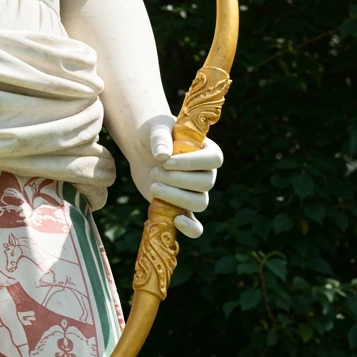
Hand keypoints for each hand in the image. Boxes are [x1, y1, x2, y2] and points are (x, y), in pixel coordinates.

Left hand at [132, 116, 223, 238]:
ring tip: (153, 186)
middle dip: (177, 180)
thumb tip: (163, 156)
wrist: (142, 150)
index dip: (191, 163)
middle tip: (154, 172)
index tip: (166, 161)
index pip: (213, 160)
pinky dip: (190, 229)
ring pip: (199, 203)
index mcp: (207, 150)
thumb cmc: (153, 134)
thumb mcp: (155, 127)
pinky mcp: (182, 208)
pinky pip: (196, 226)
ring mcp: (196, 193)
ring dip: (176, 197)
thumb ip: (160, 137)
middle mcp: (207, 173)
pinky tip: (176, 222)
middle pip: (205, 184)